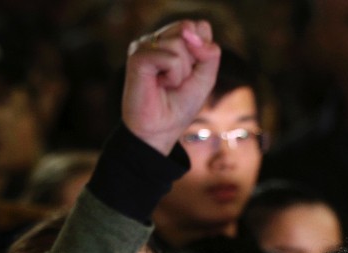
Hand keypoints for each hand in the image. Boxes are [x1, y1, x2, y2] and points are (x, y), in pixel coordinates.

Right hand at [121, 20, 220, 154]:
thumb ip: (209, 53)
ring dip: (182, 72)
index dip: (203, 51)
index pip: (199, 27)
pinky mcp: (138, 56)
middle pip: (190, 30)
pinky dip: (173, 76)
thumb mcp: (205, 78)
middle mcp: (157, 39)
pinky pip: (171, 58)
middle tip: (178, 80)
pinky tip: (159, 85)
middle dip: (193, 61)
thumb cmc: (180, 105)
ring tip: (168, 84)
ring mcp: (145, 45)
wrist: (161, 130)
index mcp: (172, 40)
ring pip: (180, 43)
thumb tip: (192, 30)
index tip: (191, 73)